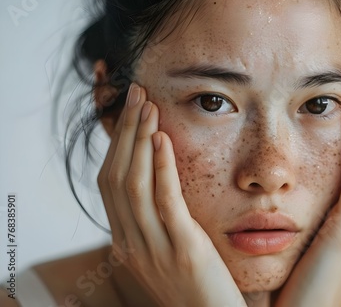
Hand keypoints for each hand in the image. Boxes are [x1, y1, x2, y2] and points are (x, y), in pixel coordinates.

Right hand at [97, 83, 245, 306]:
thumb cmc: (196, 281)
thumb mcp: (165, 247)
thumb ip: (156, 217)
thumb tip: (157, 176)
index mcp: (126, 240)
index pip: (109, 183)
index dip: (117, 143)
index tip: (130, 110)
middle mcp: (131, 243)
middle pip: (116, 176)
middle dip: (125, 131)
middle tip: (137, 94)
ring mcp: (153, 249)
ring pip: (133, 185)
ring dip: (139, 140)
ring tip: (149, 105)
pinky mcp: (182, 250)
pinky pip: (165, 202)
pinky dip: (161, 167)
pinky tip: (163, 139)